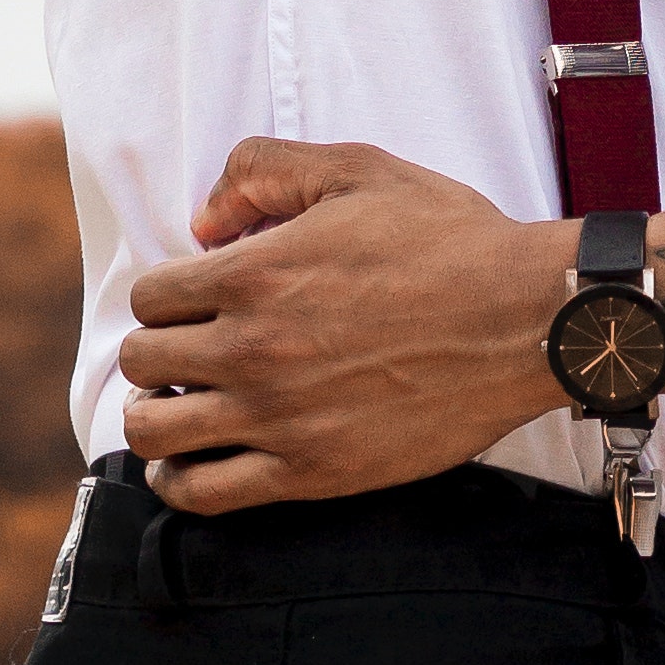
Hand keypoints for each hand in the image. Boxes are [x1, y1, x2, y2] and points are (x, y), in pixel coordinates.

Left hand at [120, 138, 569, 516]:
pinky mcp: (309, 473)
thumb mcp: (357, 169)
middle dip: (156, 349)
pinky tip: (189, 465)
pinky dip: (179, 483)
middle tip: (188, 348)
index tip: (195, 297)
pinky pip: (204, 494)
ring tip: (182, 404)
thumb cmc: (447, 240)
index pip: (151, 294)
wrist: (522, 319)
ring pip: (155, 432)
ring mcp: (277, 418)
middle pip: (142, 361)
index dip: (168, 290)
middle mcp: (252, 349)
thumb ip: (264, 170)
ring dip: (156, 415)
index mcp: (257, 272)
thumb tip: (205, 219)